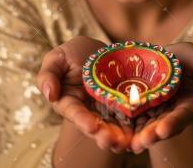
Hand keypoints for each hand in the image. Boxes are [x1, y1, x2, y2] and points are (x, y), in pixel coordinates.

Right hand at [37, 36, 133, 152]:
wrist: (100, 50)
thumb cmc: (74, 53)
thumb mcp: (57, 58)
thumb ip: (48, 74)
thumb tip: (48, 94)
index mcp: (69, 102)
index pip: (75, 113)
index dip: (83, 120)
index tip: (91, 127)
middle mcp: (88, 111)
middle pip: (96, 126)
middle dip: (104, 135)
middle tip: (113, 142)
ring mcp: (107, 111)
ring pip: (114, 127)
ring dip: (120, 136)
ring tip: (128, 143)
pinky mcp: (124, 107)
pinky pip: (130, 118)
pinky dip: (136, 127)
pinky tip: (143, 133)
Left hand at [130, 42, 192, 152]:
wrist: (158, 56)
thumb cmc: (185, 59)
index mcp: (190, 105)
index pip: (184, 116)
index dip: (175, 123)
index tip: (163, 130)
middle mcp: (172, 114)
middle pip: (163, 127)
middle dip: (153, 135)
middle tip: (143, 141)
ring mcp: (153, 115)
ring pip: (146, 129)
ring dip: (139, 137)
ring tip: (131, 144)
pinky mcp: (136, 112)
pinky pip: (131, 122)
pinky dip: (125, 130)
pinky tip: (118, 136)